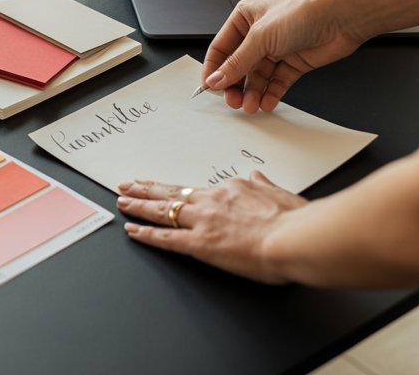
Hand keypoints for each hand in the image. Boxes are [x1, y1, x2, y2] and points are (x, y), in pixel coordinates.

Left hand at [117, 173, 305, 283]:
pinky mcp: (200, 244)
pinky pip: (165, 237)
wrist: (297, 238)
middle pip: (172, 193)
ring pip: (162, 210)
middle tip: (126, 184)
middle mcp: (212, 201)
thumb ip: (264, 185)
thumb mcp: (281, 194)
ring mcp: (203, 221)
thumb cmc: (296, 221)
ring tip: (121, 201)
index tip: (167, 187)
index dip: (179, 189)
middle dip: (146, 189)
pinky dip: (145, 234)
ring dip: (138, 206)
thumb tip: (256, 174)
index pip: (198, 189)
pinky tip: (131, 230)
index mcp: (232, 190)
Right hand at [203, 0, 364, 112]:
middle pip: (238, 66)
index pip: (221, 48)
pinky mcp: (292, 64)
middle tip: (233, 101)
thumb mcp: (260, 38)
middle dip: (235, 85)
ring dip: (253, 93)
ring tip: (251, 105)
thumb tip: (216, 79)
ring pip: (257, 78)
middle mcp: (258, 35)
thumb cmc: (302, 13)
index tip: (210, 87)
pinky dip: (271, 94)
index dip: (214, 68)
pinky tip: (267, 102)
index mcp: (244, 19)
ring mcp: (276, 50)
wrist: (340, 19)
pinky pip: (276, 83)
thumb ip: (237, 63)